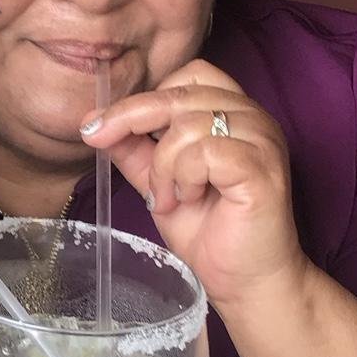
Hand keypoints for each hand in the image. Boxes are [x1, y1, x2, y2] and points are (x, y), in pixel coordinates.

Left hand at [80, 60, 307, 308]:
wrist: (247, 282)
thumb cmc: (211, 232)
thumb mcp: (158, 182)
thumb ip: (135, 150)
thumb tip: (94, 123)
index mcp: (233, 112)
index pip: (188, 74)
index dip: (142, 96)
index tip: (99, 127)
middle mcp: (253, 117)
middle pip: (180, 93)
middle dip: (132, 120)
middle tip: (103, 145)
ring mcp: (262, 140)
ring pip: (188, 124)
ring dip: (163, 166)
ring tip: (168, 198)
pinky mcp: (261, 168)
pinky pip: (205, 151)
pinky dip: (184, 177)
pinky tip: (187, 200)